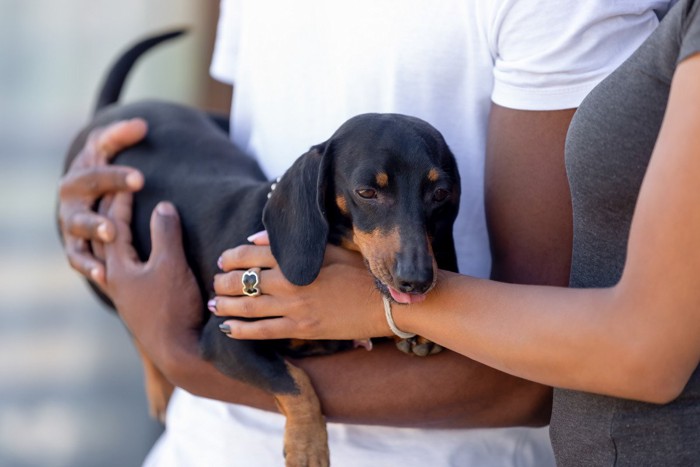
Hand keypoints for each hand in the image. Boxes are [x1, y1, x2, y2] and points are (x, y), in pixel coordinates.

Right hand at [58, 119, 146, 287]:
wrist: (89, 195)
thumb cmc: (108, 170)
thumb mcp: (111, 149)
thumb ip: (123, 136)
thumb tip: (142, 125)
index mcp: (82, 168)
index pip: (97, 166)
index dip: (117, 173)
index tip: (141, 178)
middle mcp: (72, 194)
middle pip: (85, 191)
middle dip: (107, 192)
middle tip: (128, 200)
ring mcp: (71, 221)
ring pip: (79, 225)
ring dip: (94, 228)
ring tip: (111, 232)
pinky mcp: (75, 245)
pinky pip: (78, 257)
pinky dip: (88, 265)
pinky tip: (103, 275)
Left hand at [100, 192, 202, 368]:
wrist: (178, 352)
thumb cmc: (174, 308)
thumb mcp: (172, 265)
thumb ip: (166, 233)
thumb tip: (162, 206)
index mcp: (118, 268)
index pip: (115, 225)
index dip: (122, 201)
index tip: (129, 181)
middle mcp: (114, 281)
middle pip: (104, 241)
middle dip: (109, 216)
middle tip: (114, 195)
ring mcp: (124, 296)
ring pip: (107, 260)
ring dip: (110, 238)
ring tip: (112, 226)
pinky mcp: (137, 307)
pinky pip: (120, 274)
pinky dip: (120, 259)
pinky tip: (128, 264)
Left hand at [212, 233, 391, 339]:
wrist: (385, 303)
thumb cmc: (360, 272)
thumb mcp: (330, 249)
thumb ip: (292, 244)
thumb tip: (255, 239)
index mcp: (297, 260)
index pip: (252, 254)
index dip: (232, 257)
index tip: (223, 260)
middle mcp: (290, 283)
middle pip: (243, 281)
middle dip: (223, 282)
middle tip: (216, 282)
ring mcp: (294, 309)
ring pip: (247, 307)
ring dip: (225, 306)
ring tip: (214, 305)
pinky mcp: (301, 330)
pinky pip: (262, 332)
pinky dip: (240, 330)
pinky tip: (227, 329)